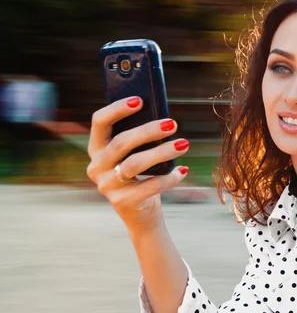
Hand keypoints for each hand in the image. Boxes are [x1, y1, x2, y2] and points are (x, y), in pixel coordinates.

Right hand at [86, 96, 189, 231]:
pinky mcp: (123, 202)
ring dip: (162, 152)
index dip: (117, 109)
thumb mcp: (136, 154)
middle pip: (120, 143)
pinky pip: (150, 186)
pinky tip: (183, 170)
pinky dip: (169, 177)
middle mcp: (97, 167)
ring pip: (134, 164)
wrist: (141, 212)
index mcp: (97, 148)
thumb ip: (140, 137)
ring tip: (183, 144)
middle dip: (148, 131)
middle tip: (172, 124)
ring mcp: (107, 186)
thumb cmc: (141, 175)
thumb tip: (164, 118)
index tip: (140, 100)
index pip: (99, 122)